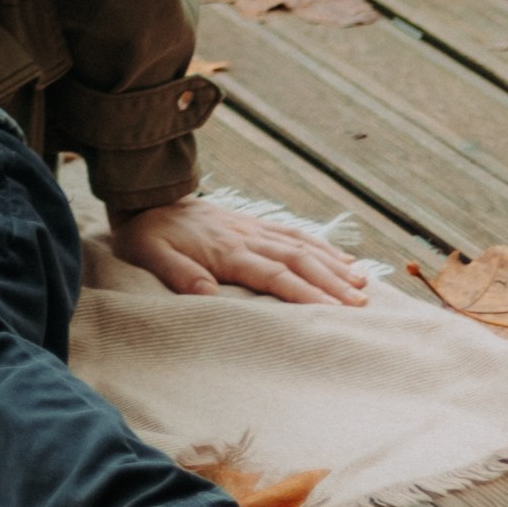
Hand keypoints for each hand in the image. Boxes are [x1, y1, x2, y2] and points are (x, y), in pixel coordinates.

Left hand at [107, 198, 367, 306]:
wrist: (146, 197)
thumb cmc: (147, 235)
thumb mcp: (150, 255)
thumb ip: (178, 274)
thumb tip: (206, 294)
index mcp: (226, 250)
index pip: (274, 274)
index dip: (305, 292)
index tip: (333, 310)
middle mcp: (247, 236)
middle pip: (298, 260)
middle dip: (331, 282)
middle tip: (361, 304)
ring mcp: (253, 228)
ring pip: (302, 245)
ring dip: (333, 265)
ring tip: (362, 285)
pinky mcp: (253, 224)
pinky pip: (294, 233)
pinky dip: (321, 246)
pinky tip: (341, 259)